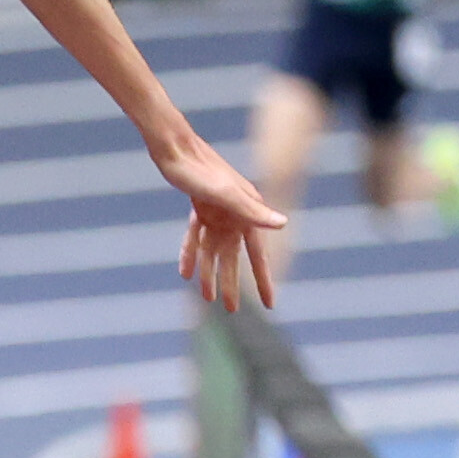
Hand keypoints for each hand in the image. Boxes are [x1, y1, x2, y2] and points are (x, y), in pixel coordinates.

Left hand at [159, 135, 283, 311]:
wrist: (175, 146)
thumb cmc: (200, 169)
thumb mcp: (225, 194)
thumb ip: (253, 211)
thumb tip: (283, 224)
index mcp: (247, 214)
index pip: (258, 256)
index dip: (263, 281)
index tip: (270, 305)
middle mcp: (235, 216)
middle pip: (234, 259)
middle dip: (233, 284)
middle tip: (233, 310)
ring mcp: (217, 213)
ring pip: (214, 251)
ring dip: (209, 273)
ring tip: (206, 298)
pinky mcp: (200, 208)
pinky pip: (196, 236)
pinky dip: (190, 254)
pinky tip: (185, 273)